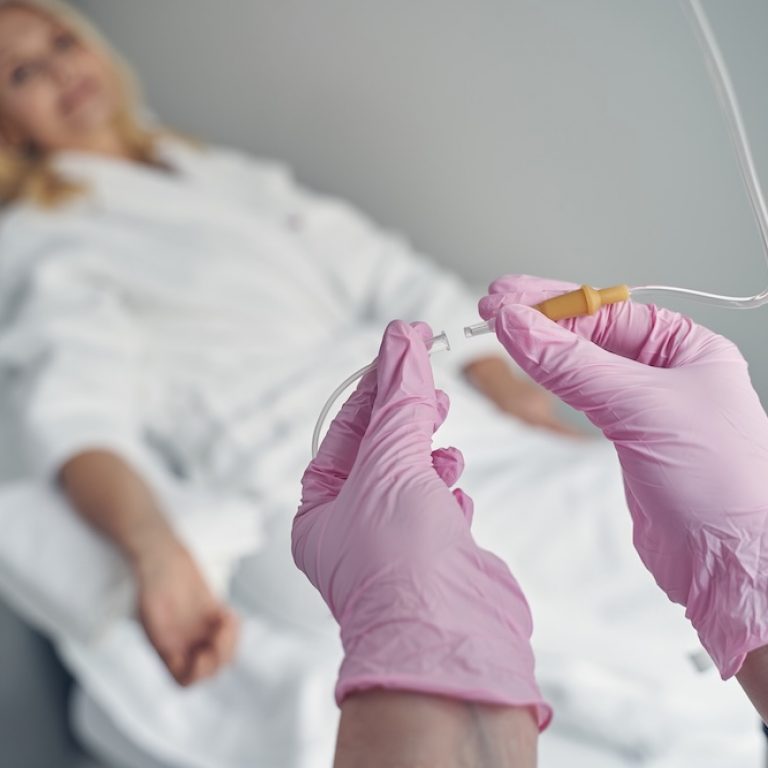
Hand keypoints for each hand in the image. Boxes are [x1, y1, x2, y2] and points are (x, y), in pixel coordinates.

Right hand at [134, 534, 238, 685]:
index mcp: (165, 646)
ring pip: (223, 653)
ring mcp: (199, 629)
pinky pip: (229, 631)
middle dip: (220, 657)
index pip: (183, 680)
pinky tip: (228, 612)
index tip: (203, 653)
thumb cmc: (152, 571)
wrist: (160, 551)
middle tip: (220, 632)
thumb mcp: (151, 598)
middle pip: (210, 670)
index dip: (197, 674)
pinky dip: (234, 627)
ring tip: (226, 620)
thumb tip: (170, 642)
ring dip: (231, 642)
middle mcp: (183, 642)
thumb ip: (162, 622)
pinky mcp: (212, 613)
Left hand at [293, 320, 549, 727]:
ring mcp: (395, 547)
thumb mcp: (391, 462)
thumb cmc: (401, 557)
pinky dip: (446, 492)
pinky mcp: (435, 561)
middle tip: (433, 390)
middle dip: (406, 417)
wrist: (448, 641)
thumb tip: (403, 337)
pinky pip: (436, 513)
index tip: (407, 349)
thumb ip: (401, 400)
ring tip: (445, 441)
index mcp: (321, 510)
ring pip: (410, 482)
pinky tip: (455, 488)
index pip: (346, 431)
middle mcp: (353, 529)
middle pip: (378, 454)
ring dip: (427, 455)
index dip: (377, 387)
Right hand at [479, 274, 767, 678]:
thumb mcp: (642, 407)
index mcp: (687, 348)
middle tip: (493, 306)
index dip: (552, 301)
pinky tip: (531, 368)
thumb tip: (517, 325)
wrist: (730, 563)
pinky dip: (552, 381)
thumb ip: (573, 365)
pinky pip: (582, 397)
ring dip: (542, 346)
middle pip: (592, 332)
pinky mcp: (626, 439)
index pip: (608, 309)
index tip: (506, 297)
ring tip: (502, 329)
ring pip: (583, 364)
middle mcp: (667, 372)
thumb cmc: (719, 482)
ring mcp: (645, 406)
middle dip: (541, 318)